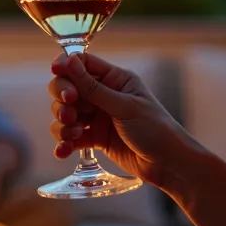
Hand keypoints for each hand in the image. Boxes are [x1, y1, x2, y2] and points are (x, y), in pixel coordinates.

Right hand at [48, 53, 199, 189]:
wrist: (170, 165)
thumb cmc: (156, 129)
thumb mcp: (124, 107)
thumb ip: (94, 88)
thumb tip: (70, 61)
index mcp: (115, 79)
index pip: (82, 64)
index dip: (66, 66)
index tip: (56, 73)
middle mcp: (104, 95)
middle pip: (67, 88)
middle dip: (62, 100)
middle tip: (69, 113)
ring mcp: (98, 117)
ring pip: (66, 113)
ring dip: (63, 124)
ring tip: (74, 134)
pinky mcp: (96, 138)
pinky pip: (72, 136)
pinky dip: (65, 143)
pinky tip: (63, 152)